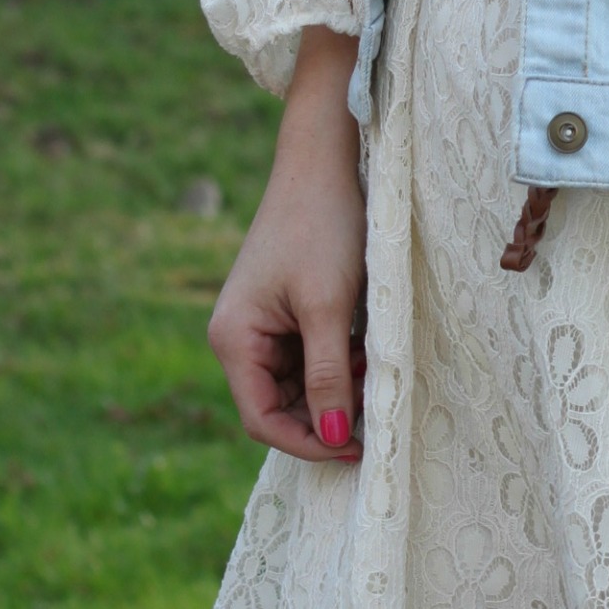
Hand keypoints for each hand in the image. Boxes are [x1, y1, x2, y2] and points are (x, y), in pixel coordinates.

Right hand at [207, 25, 367, 461]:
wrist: (324, 161)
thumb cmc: (322, 227)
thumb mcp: (328, 307)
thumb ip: (328, 377)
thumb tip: (332, 440)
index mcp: (234, 340)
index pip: (262, 420)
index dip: (308, 442)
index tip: (358, 447)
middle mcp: (239, 337)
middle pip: (279, 406)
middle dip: (325, 413)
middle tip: (374, 404)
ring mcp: (262, 324)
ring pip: (298, 384)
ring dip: (335, 388)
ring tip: (372, 367)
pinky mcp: (285, 311)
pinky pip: (308, 357)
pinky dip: (338, 363)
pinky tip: (366, 349)